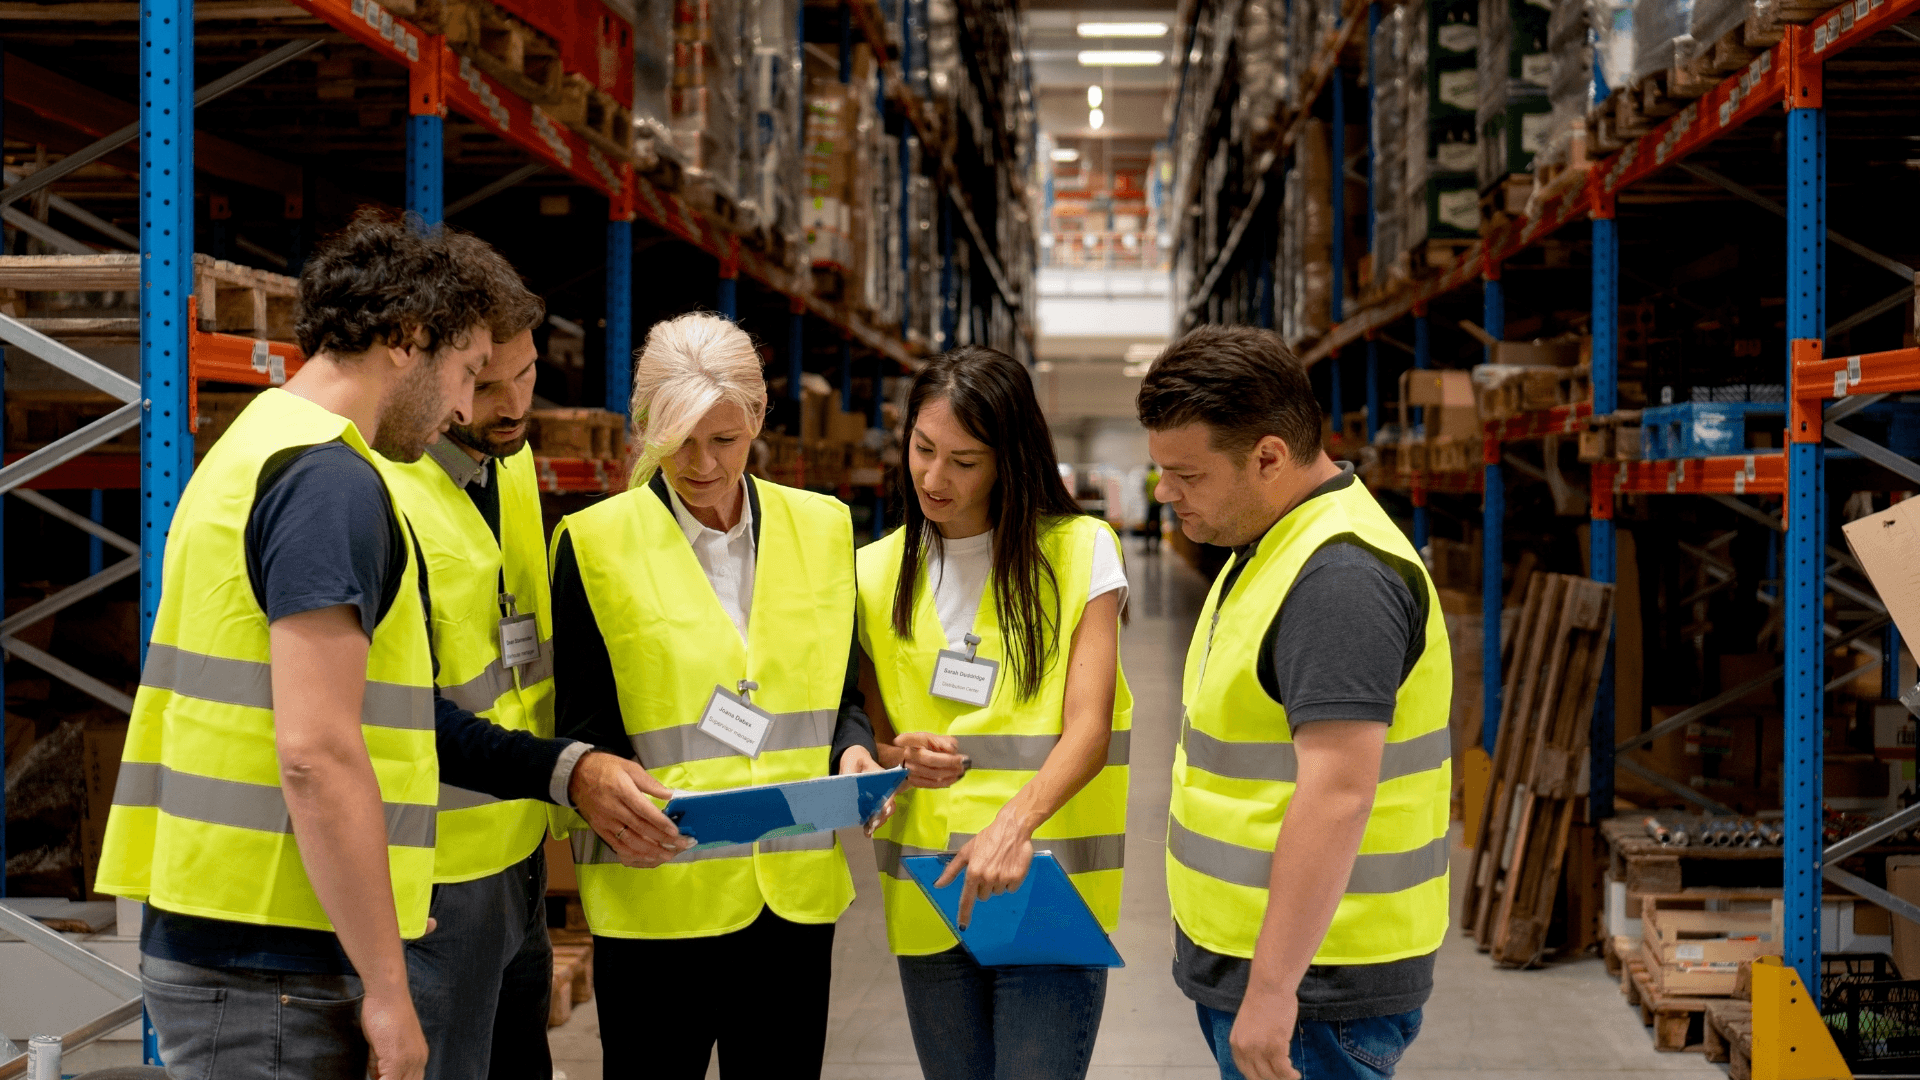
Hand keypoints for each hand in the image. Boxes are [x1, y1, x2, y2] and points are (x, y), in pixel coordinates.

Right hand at [361, 985, 427, 1079]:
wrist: (387, 993)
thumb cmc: (383, 1013)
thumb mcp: (382, 1045)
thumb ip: (381, 1064)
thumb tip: (376, 1077)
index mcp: (419, 1056)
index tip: (380, 1078)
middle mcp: (419, 1060)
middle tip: (377, 1076)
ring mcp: (410, 1061)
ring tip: (374, 1073)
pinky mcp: (397, 1059)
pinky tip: (370, 1078)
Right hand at [567, 751, 693, 867]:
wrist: (575, 775)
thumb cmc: (606, 768)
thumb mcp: (629, 767)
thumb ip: (650, 783)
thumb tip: (670, 795)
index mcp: (621, 790)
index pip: (644, 810)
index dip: (660, 823)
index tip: (675, 831)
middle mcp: (612, 808)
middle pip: (640, 828)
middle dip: (662, 839)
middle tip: (680, 845)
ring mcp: (605, 821)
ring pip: (630, 841)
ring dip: (650, 851)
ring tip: (668, 855)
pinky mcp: (599, 829)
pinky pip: (618, 846)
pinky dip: (634, 854)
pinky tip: (647, 857)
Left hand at [841, 745, 896, 834]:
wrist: (854, 761)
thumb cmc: (856, 759)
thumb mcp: (852, 761)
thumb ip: (849, 772)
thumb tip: (846, 785)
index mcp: (883, 779)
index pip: (890, 792)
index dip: (889, 802)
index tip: (884, 810)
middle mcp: (884, 790)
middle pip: (889, 806)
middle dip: (882, 817)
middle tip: (872, 824)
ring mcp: (878, 799)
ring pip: (883, 814)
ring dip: (877, 823)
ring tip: (868, 830)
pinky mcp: (870, 805)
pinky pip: (874, 816)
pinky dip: (871, 825)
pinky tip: (866, 832)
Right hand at [892, 731, 967, 788]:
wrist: (914, 759)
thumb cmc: (927, 746)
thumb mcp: (936, 738)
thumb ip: (945, 742)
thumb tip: (952, 750)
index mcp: (912, 741)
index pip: (907, 739)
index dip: (903, 740)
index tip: (898, 741)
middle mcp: (908, 755)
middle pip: (929, 760)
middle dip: (949, 762)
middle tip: (964, 761)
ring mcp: (909, 770)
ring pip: (932, 774)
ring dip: (950, 773)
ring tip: (963, 770)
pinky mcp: (914, 781)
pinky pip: (932, 784)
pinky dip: (946, 782)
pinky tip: (955, 778)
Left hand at [933, 813, 1032, 929]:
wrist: (1012, 828)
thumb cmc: (987, 838)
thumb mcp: (966, 852)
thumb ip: (951, 870)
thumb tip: (938, 885)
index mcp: (973, 872)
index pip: (967, 899)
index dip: (964, 914)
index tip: (963, 926)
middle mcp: (987, 878)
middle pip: (983, 895)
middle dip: (984, 886)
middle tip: (987, 868)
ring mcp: (1003, 878)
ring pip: (997, 892)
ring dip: (997, 883)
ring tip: (999, 865)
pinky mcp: (1017, 877)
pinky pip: (1011, 889)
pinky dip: (1010, 881)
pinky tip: (1009, 866)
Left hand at [1229, 983, 1300, 1079]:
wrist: (1269, 986)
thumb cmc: (1263, 1000)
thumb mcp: (1248, 1025)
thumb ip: (1251, 1042)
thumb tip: (1262, 1059)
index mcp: (1236, 1043)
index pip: (1245, 1071)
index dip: (1258, 1078)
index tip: (1268, 1078)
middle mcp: (1244, 1049)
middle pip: (1258, 1077)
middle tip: (1282, 1078)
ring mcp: (1259, 1049)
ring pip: (1271, 1076)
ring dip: (1283, 1079)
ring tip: (1291, 1077)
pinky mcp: (1275, 1047)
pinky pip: (1283, 1071)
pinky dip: (1290, 1075)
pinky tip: (1295, 1073)